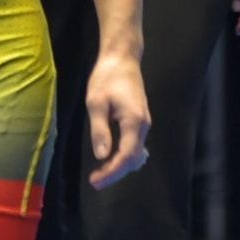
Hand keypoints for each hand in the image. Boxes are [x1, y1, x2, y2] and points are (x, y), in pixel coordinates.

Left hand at [85, 51, 150, 189]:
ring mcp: (143, 123)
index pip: (126, 156)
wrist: (122, 58)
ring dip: (120, 166)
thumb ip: (100, 129)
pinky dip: (125, 157)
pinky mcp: (140, 120)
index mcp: (134, 121)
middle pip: (133, 159)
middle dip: (115, 172)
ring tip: (101, 173)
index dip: (112, 172)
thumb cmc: (107, 77)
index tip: (96, 181)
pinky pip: (135, 145)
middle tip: (95, 181)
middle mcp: (143, 125)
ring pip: (136, 154)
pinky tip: (113, 160)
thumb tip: (102, 156)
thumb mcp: (96, 102)